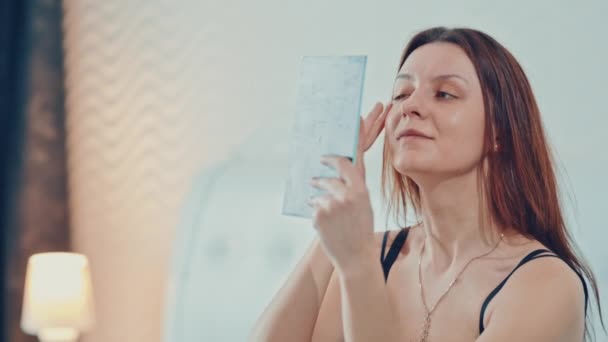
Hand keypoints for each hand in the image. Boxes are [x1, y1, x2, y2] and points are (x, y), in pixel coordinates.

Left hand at [307, 101, 391, 274]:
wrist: (356, 257)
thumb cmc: (362, 229)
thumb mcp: (364, 205)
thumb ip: (353, 187)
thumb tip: (337, 173)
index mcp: (361, 189)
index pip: (347, 162)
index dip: (335, 156)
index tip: (325, 154)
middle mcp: (346, 195)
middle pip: (329, 177)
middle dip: (321, 177)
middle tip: (314, 178)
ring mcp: (331, 205)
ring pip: (319, 193)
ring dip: (318, 197)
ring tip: (322, 206)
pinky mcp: (319, 216)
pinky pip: (314, 207)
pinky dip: (317, 213)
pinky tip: (326, 224)